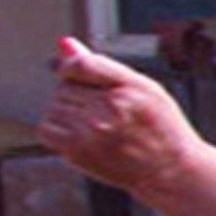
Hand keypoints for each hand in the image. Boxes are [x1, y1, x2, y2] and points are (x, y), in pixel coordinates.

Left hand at [39, 37, 203, 194]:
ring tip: (94, 126)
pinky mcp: (78, 152)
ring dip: (67, 113)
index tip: (79, 77)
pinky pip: (46, 129)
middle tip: (103, 111)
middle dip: (77, 94)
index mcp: (126, 90)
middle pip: (64, 86)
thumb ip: (102, 66)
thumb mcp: (143, 87)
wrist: (170, 170)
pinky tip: (79, 136)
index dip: (73, 68)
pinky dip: (56, 131)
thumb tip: (64, 44)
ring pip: (54, 106)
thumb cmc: (160, 128)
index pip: (80, 65)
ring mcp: (91, 133)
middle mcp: (108, 110)